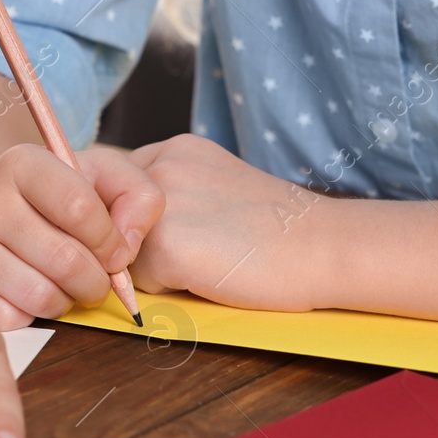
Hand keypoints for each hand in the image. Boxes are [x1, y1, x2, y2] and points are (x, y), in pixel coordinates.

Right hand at [0, 143, 164, 328]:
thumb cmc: (50, 193)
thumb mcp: (99, 174)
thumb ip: (137, 196)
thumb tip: (126, 248)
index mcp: (21, 163)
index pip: (80, 208)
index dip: (111, 240)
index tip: (116, 251)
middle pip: (66, 261)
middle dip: (97, 280)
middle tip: (97, 276)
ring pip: (41, 296)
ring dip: (67, 299)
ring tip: (65, 282)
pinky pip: (13, 317)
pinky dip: (33, 314)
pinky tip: (31, 289)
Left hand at [128, 135, 335, 310]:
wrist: (325, 246)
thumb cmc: (275, 228)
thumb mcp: (214, 185)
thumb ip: (168, 192)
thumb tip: (116, 224)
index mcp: (172, 149)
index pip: (112, 188)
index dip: (133, 220)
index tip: (180, 228)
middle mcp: (160, 166)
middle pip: (111, 223)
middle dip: (140, 243)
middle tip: (204, 244)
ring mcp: (160, 204)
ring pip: (122, 254)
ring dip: (154, 266)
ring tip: (210, 258)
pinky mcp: (167, 245)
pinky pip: (142, 283)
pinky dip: (172, 288)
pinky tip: (213, 273)